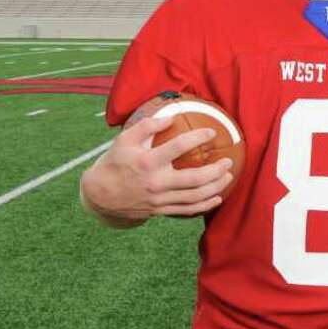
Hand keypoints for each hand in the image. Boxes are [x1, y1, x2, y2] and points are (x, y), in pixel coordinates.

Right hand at [81, 113, 233, 221]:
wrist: (100, 196)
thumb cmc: (114, 162)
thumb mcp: (124, 139)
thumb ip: (148, 126)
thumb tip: (171, 117)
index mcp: (147, 161)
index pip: (178, 147)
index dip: (198, 138)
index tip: (212, 132)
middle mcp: (156, 182)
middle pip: (194, 179)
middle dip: (215, 171)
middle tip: (228, 162)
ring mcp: (159, 199)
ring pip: (194, 197)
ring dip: (215, 188)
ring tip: (228, 177)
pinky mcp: (160, 210)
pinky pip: (187, 210)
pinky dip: (204, 205)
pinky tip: (217, 198)